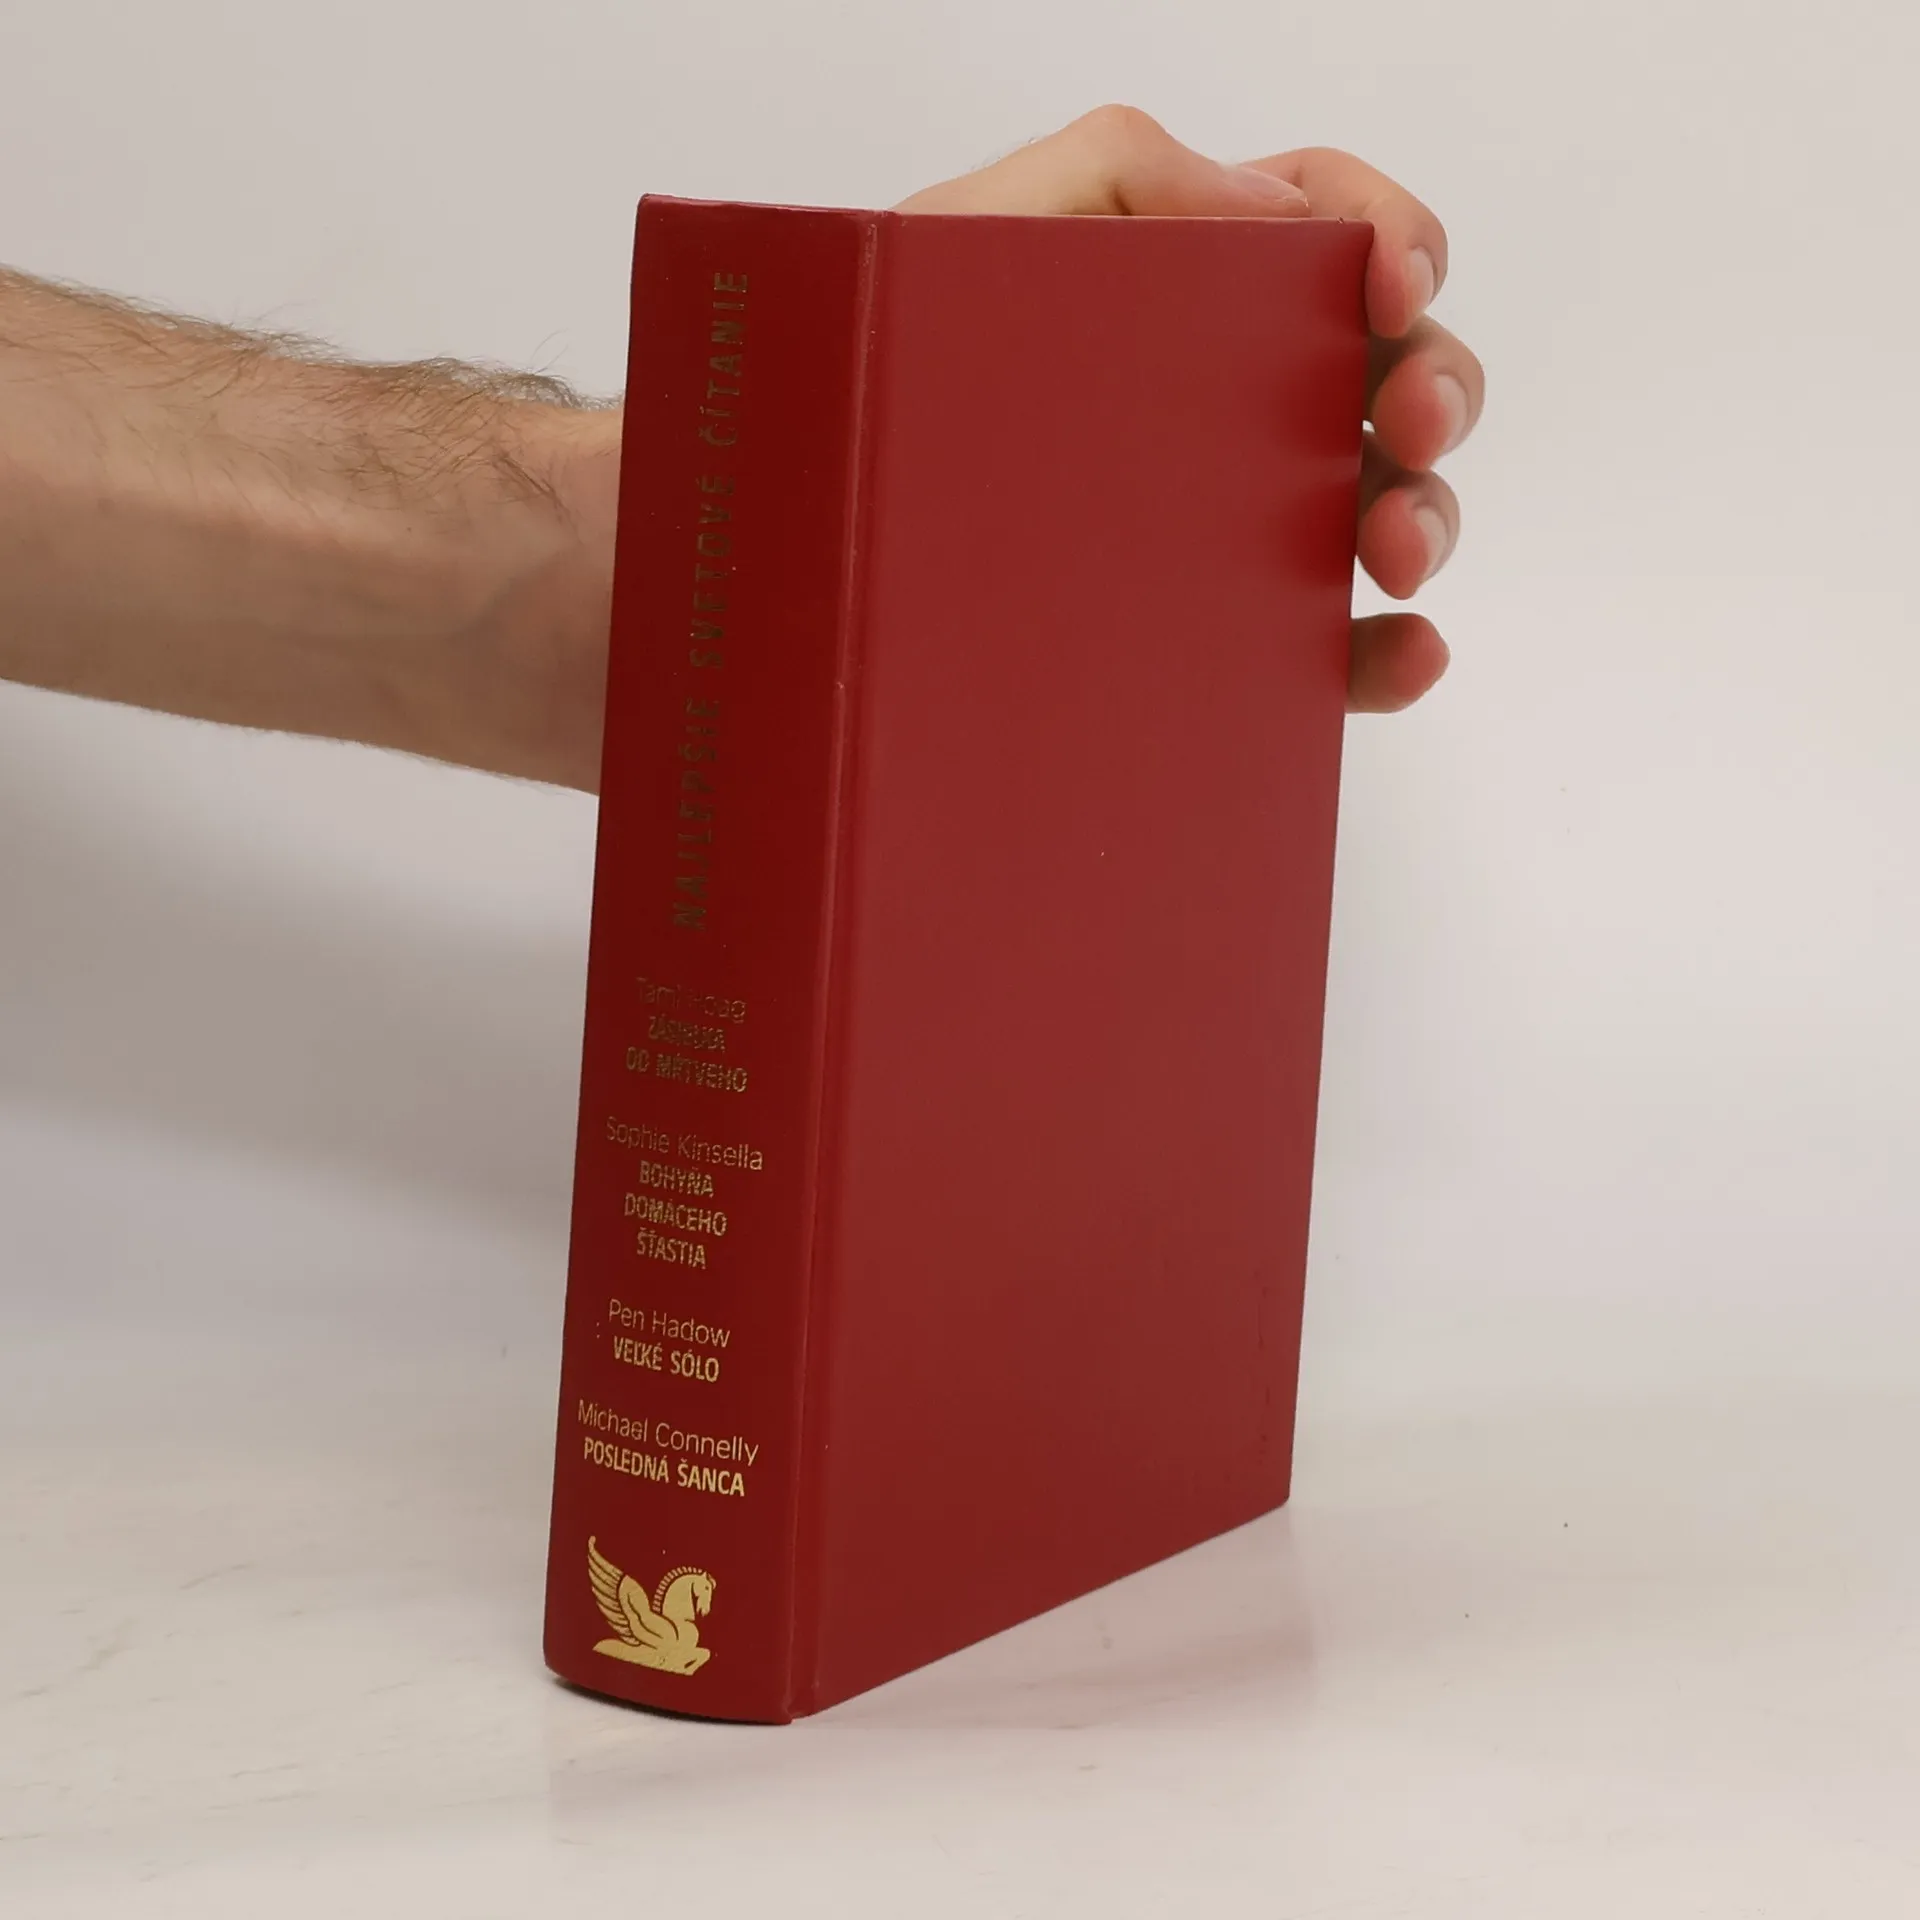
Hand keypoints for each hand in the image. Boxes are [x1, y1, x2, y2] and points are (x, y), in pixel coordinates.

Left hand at [896, 106, 1481, 713]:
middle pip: (1384, 369)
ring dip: (1425, 514)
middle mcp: (1217, 406)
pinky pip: (1328, 650)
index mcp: (1173, 289)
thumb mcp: (959, 242)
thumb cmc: (856, 389)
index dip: (1394, 236)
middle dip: (1433, 382)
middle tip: (1410, 420)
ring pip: (1381, 505)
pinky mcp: (1215, 642)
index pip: (1327, 229)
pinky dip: (1387, 654)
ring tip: (1394, 550)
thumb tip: (1273, 208)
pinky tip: (1406, 651)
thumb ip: (1109, 174)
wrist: (778, 566)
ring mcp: (1224, 528)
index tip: (1395, 283)